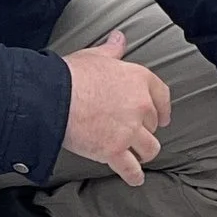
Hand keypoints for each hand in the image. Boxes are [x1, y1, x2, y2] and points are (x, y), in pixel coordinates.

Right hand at [61, 32, 171, 184]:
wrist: (54, 98)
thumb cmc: (71, 75)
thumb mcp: (95, 56)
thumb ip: (112, 49)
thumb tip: (119, 37)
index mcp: (139, 80)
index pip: (162, 96)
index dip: (163, 109)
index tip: (162, 117)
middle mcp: (140, 106)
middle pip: (153, 124)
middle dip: (144, 129)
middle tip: (133, 132)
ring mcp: (129, 131)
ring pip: (149, 148)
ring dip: (143, 152)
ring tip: (136, 156)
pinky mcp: (114, 151)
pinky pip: (131, 169)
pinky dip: (133, 176)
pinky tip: (134, 178)